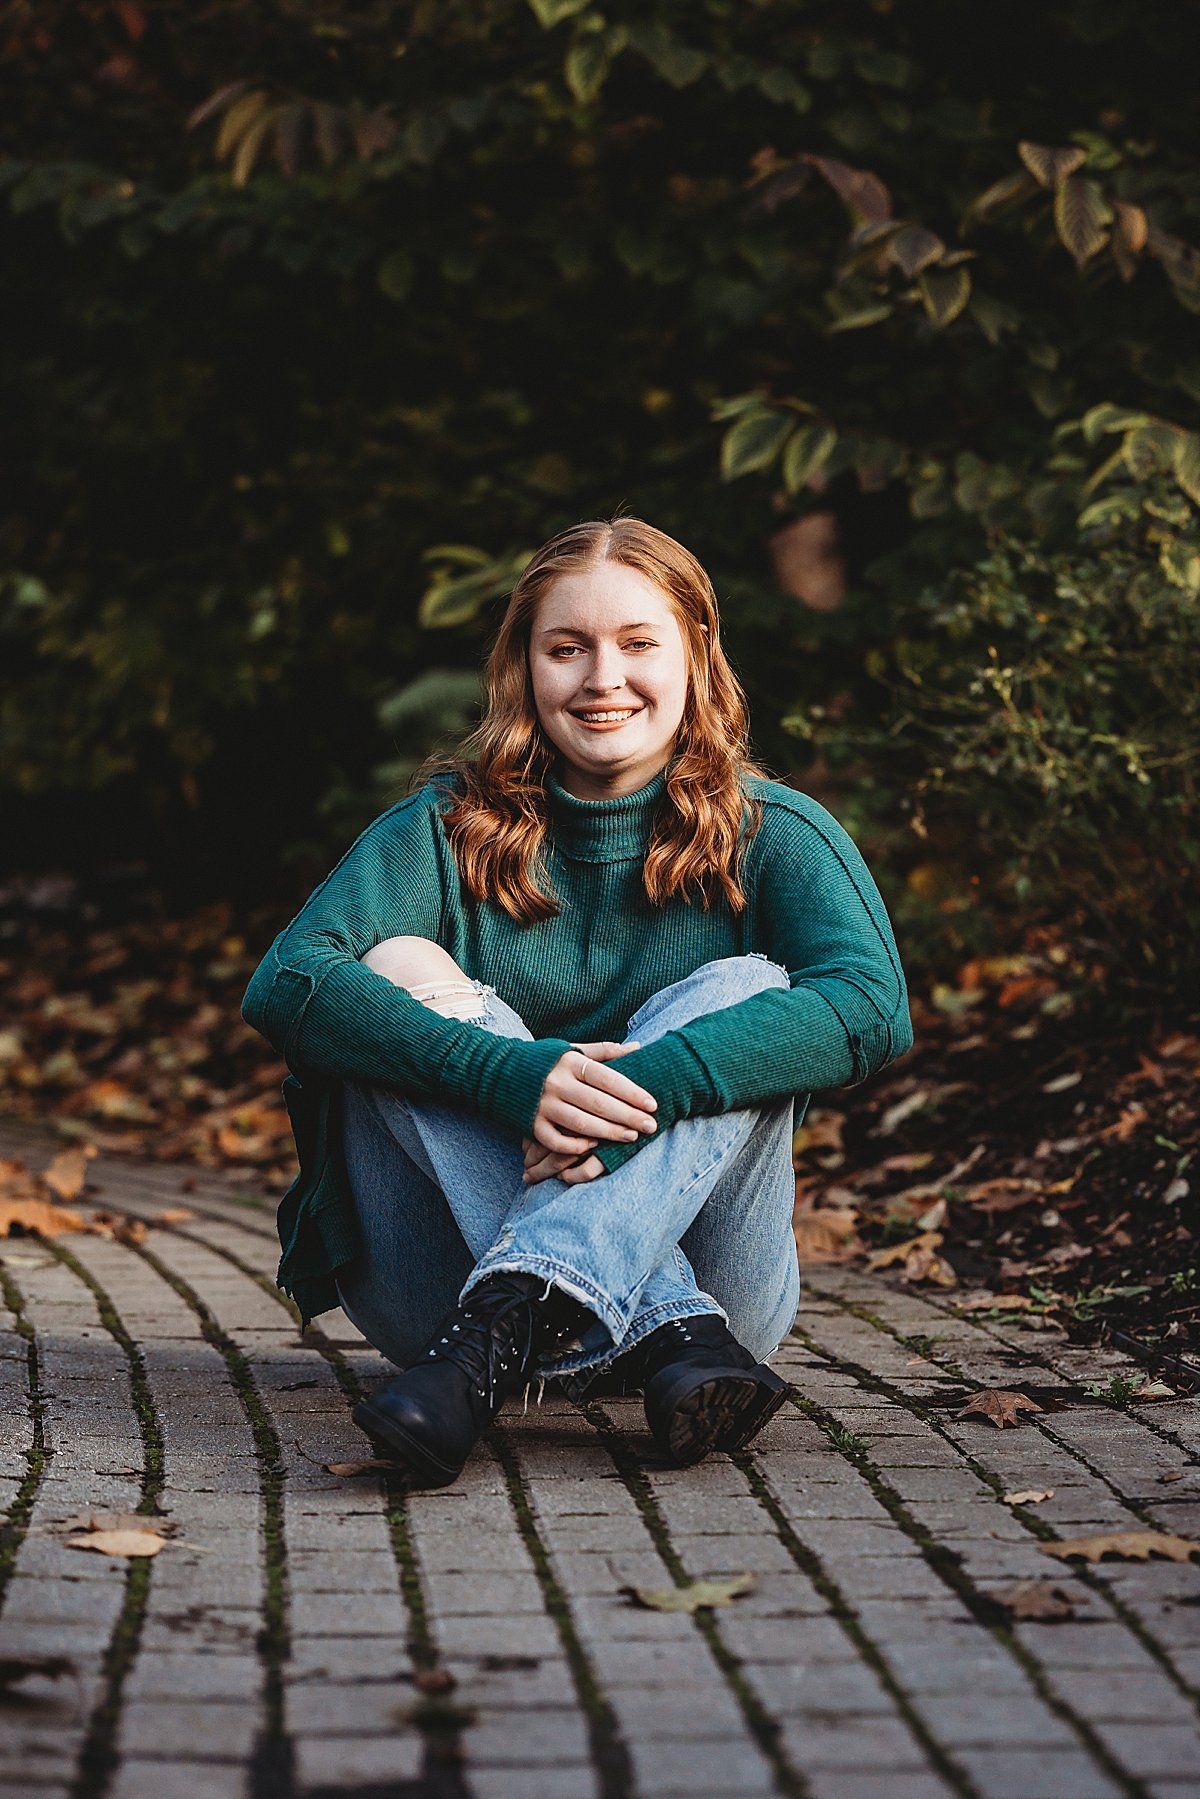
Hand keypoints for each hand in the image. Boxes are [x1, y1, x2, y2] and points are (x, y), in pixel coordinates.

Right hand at [524, 1040, 654, 1180]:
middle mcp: (556, 1083)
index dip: (631, 1091)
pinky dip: (575, 1146)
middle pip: (598, 1103)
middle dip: (628, 1116)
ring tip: (632, 1137)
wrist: (496, 1071)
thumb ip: (604, 1051)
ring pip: (581, 1124)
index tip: (652, 1104)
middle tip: (651, 1126)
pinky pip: (555, 1141)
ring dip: (609, 1133)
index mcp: (569, 1062)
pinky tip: (593, 1147)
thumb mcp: (570, 1049)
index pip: (607, 1077)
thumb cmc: (543, 1060)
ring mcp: (542, 1105)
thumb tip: (638, 1049)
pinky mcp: (530, 1125)